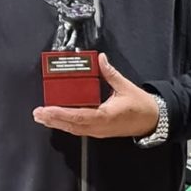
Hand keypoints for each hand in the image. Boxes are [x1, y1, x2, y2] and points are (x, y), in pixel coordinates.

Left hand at [33, 53, 160, 138]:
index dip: (61, 113)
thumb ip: (110, 73)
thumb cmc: (141, 106)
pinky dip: (67, 124)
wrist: (153, 120)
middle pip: (72, 125)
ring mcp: (99, 131)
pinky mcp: (99, 131)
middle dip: (53, 119)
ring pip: (74, 129)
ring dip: (57, 123)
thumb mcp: (125, 86)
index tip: (47, 109)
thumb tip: (100, 59)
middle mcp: (100, 126)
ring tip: (43, 116)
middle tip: (37, 113)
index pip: (79, 116)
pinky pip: (80, 129)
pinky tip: (58, 119)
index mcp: (106, 116)